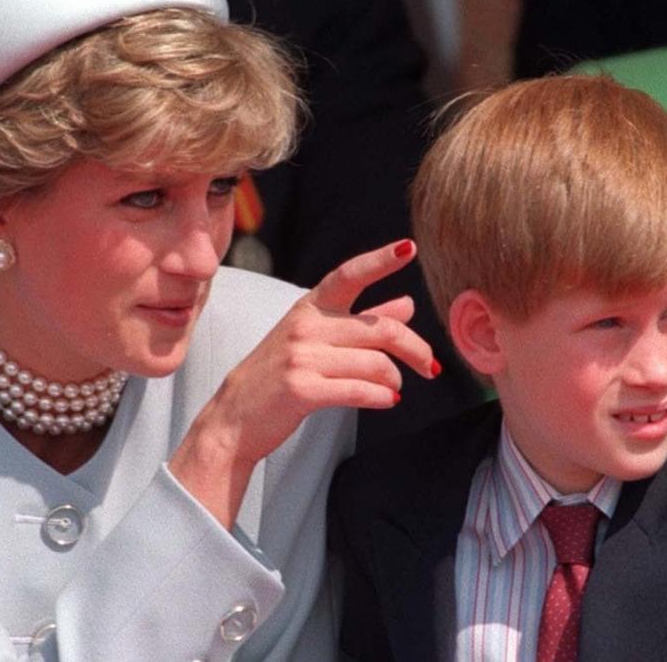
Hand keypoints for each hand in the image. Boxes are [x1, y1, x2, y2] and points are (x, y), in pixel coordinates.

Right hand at [169, 239, 438, 525]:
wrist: (235, 417)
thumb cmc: (278, 375)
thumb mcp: (314, 339)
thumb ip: (362, 321)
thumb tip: (407, 304)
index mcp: (309, 307)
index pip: (349, 275)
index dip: (380, 260)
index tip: (409, 249)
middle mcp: (306, 326)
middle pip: (381, 329)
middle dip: (415, 348)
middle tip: (431, 366)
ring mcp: (301, 357)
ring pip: (375, 363)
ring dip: (394, 379)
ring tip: (394, 389)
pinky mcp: (302, 389)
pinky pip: (360, 390)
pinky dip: (382, 397)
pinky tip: (387, 401)